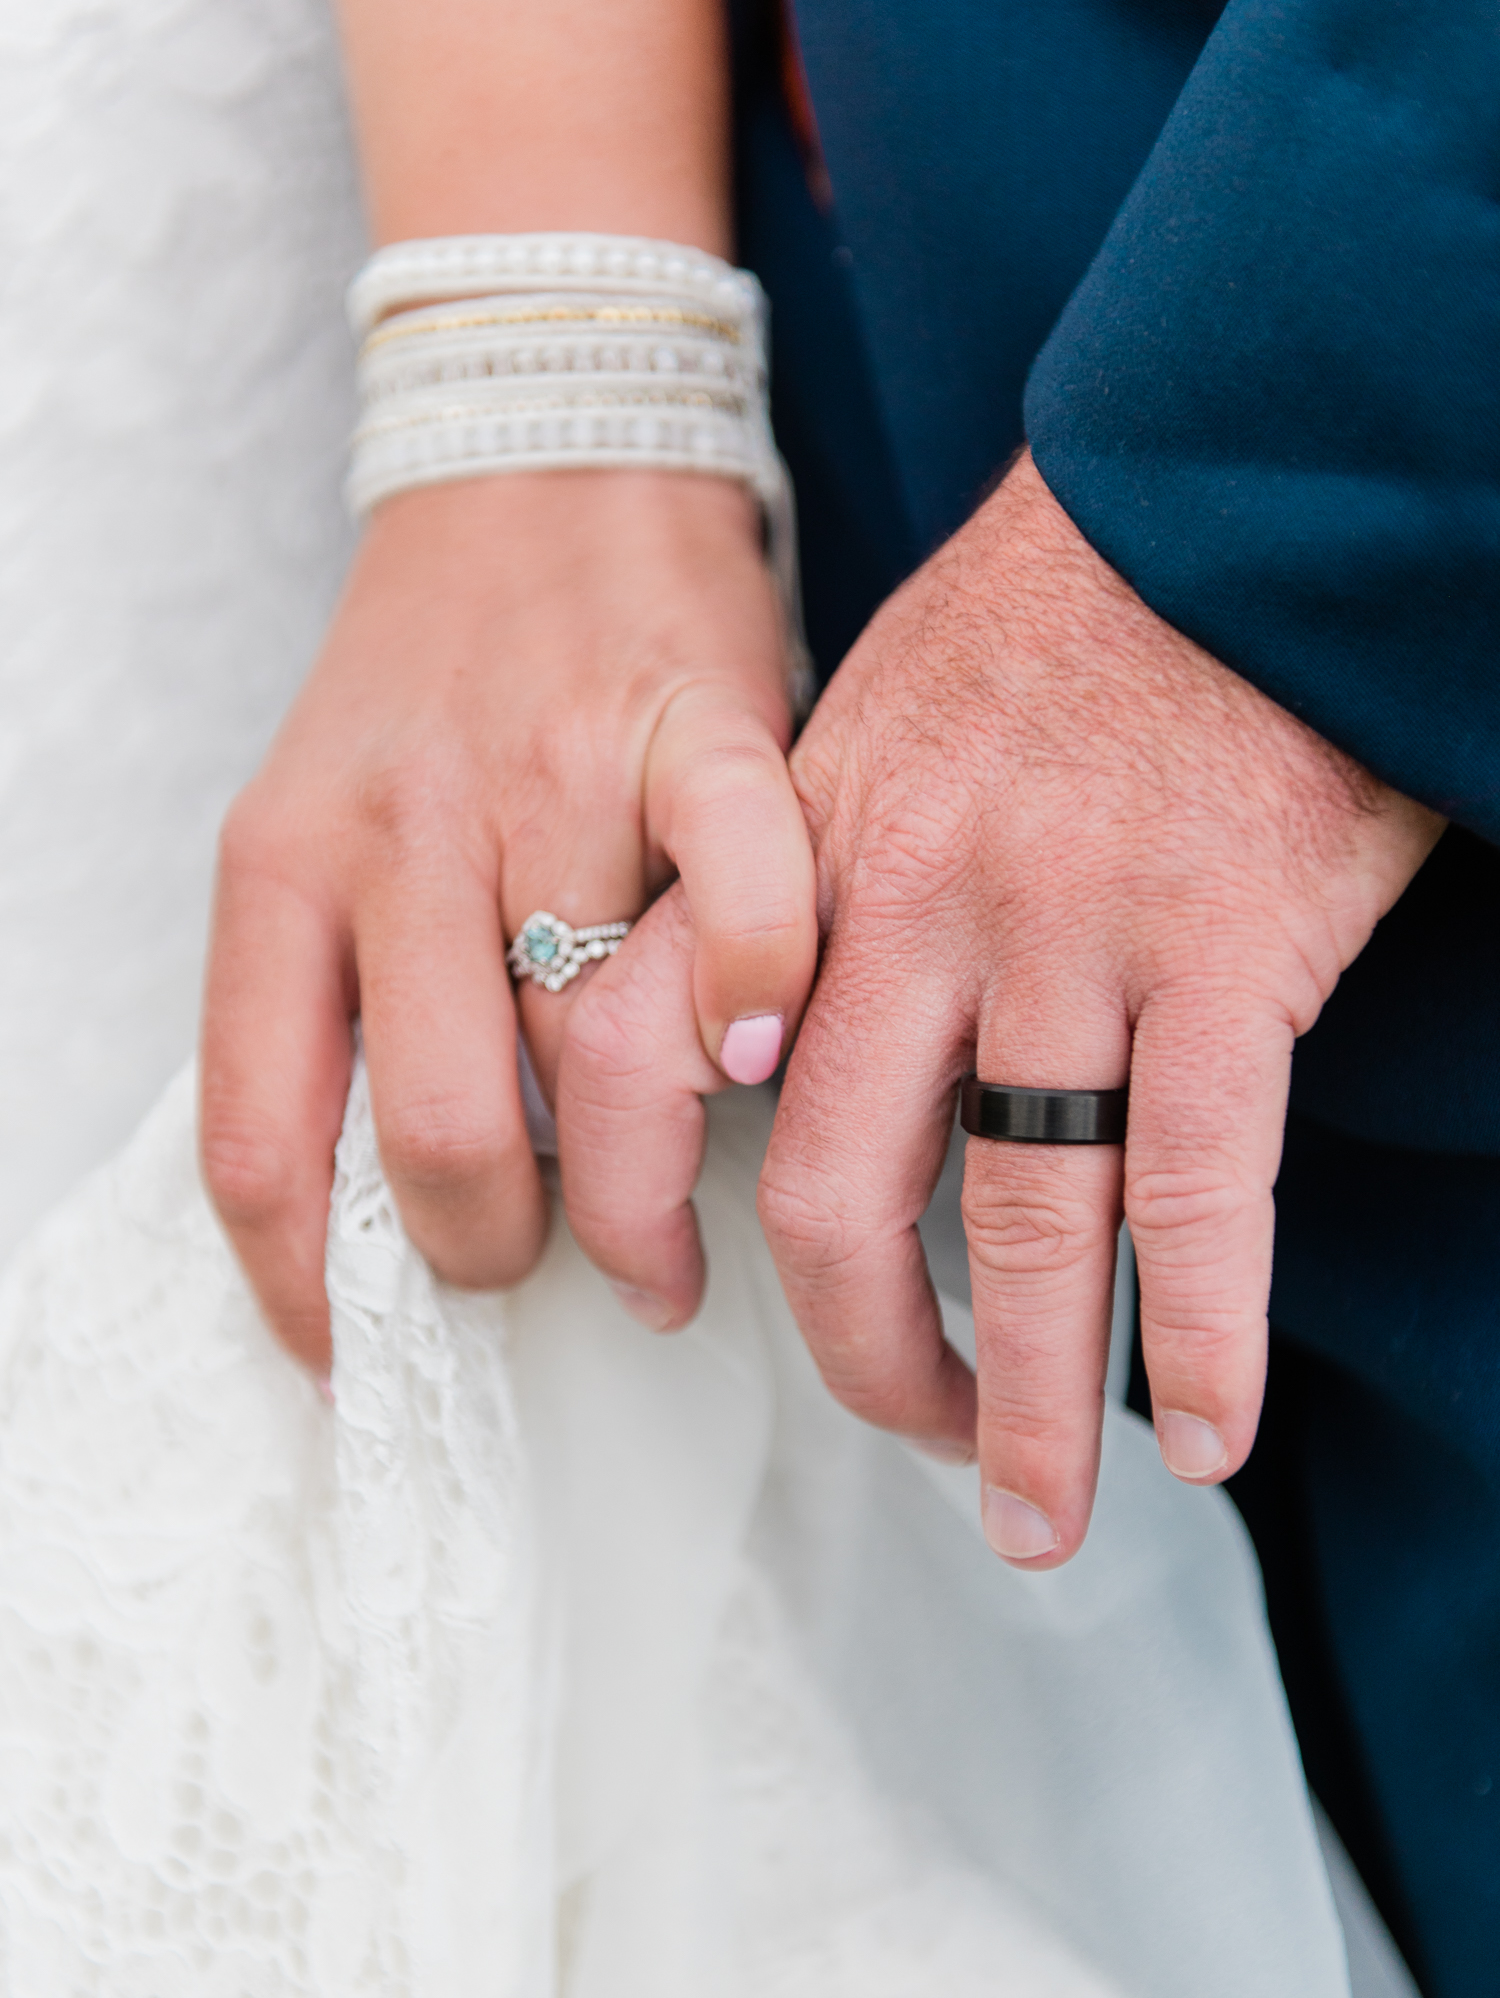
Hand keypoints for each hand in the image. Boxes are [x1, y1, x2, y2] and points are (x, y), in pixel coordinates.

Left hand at [200, 469, 813, 1370]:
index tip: (360, 1357)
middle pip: (438, 1129)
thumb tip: (397, 1209)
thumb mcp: (322, 819)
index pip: (262, 1136)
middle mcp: (402, 830)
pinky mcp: (697, 725)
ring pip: (590, 1057)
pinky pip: (739, 893)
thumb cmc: (437, 676)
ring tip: (659, 1244)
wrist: (542, 454)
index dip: (308, 1289)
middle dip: (495, 1253)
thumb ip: (345, 989)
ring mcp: (552, 778)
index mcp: (285, 865)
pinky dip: (756, 996)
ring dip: (637, 1196)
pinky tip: (763, 1065)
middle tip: (547, 1270)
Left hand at [563, 453, 1441, 1563]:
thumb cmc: (1068, 607)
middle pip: (829, 1198)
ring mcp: (1068, 934)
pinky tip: (1202, 1429)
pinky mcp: (1221, 953)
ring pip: (1015, 1227)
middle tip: (918, 1437)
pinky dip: (1194, 1333)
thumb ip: (816, 876)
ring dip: (1030, 1405)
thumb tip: (775, 1036)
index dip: (651, 1216)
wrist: (1233, 484)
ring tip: (1044, 1513)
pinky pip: (1193, 1190)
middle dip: (866, 1360)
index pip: (662, 1065)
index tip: (697, 1302)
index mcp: (804, 853)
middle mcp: (910, 907)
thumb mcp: (884, 716)